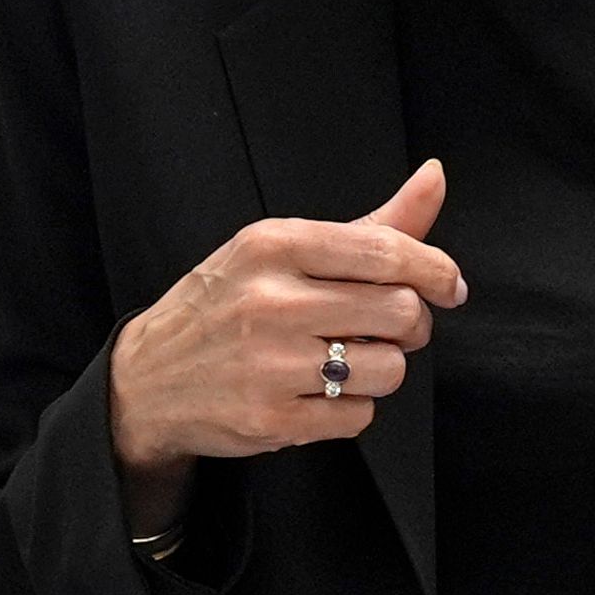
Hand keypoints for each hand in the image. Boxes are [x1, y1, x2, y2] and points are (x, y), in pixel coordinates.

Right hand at [106, 162, 467, 523]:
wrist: (145, 381)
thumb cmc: (227, 306)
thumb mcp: (283, 250)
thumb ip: (370, 224)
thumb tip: (436, 175)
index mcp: (273, 245)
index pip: (386, 251)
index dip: (436, 270)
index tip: (450, 287)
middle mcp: (268, 301)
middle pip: (401, 312)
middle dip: (411, 324)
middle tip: (388, 329)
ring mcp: (267, 364)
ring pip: (390, 368)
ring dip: (382, 369)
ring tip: (344, 360)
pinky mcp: (270, 419)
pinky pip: (360, 415)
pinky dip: (351, 408)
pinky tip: (315, 393)